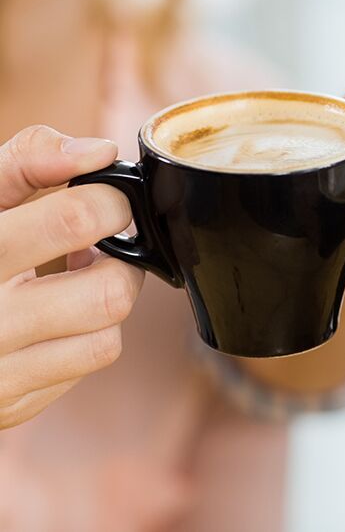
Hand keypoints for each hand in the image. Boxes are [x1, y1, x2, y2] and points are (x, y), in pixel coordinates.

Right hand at [0, 126, 142, 429]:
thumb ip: (27, 161)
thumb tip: (100, 152)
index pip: (73, 219)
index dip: (109, 200)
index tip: (106, 198)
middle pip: (109, 292)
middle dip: (120, 260)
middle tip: (101, 243)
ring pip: (107, 338)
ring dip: (104, 302)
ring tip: (74, 277)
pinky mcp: (9, 407)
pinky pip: (83, 367)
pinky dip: (83, 336)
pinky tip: (52, 315)